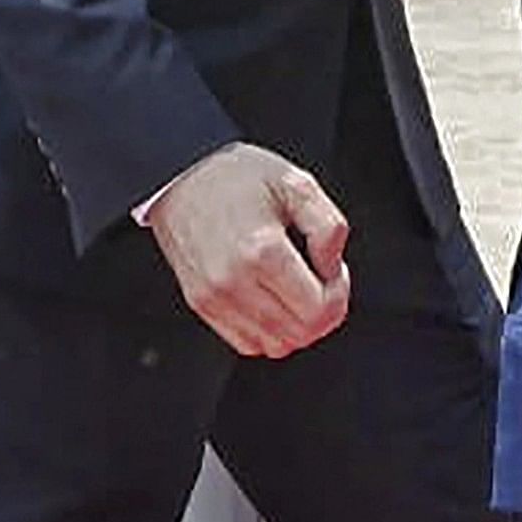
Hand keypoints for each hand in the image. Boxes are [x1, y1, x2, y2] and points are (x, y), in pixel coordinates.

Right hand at [143, 143, 352, 358]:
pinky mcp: (201, 304)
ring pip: (275, 346)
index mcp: (262, 250)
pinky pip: (246, 343)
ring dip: (297, 325)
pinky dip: (269, 332)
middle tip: (321, 280)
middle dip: (323, 311)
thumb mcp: (298, 184)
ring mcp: (213, 297)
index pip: (318, 310)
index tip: (334, 273)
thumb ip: (329, 227)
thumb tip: (333, 268)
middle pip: (300, 334)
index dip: (339, 295)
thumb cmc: (237, 176)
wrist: (182, 175)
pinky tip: (274, 300)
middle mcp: (234, 281)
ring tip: (297, 288)